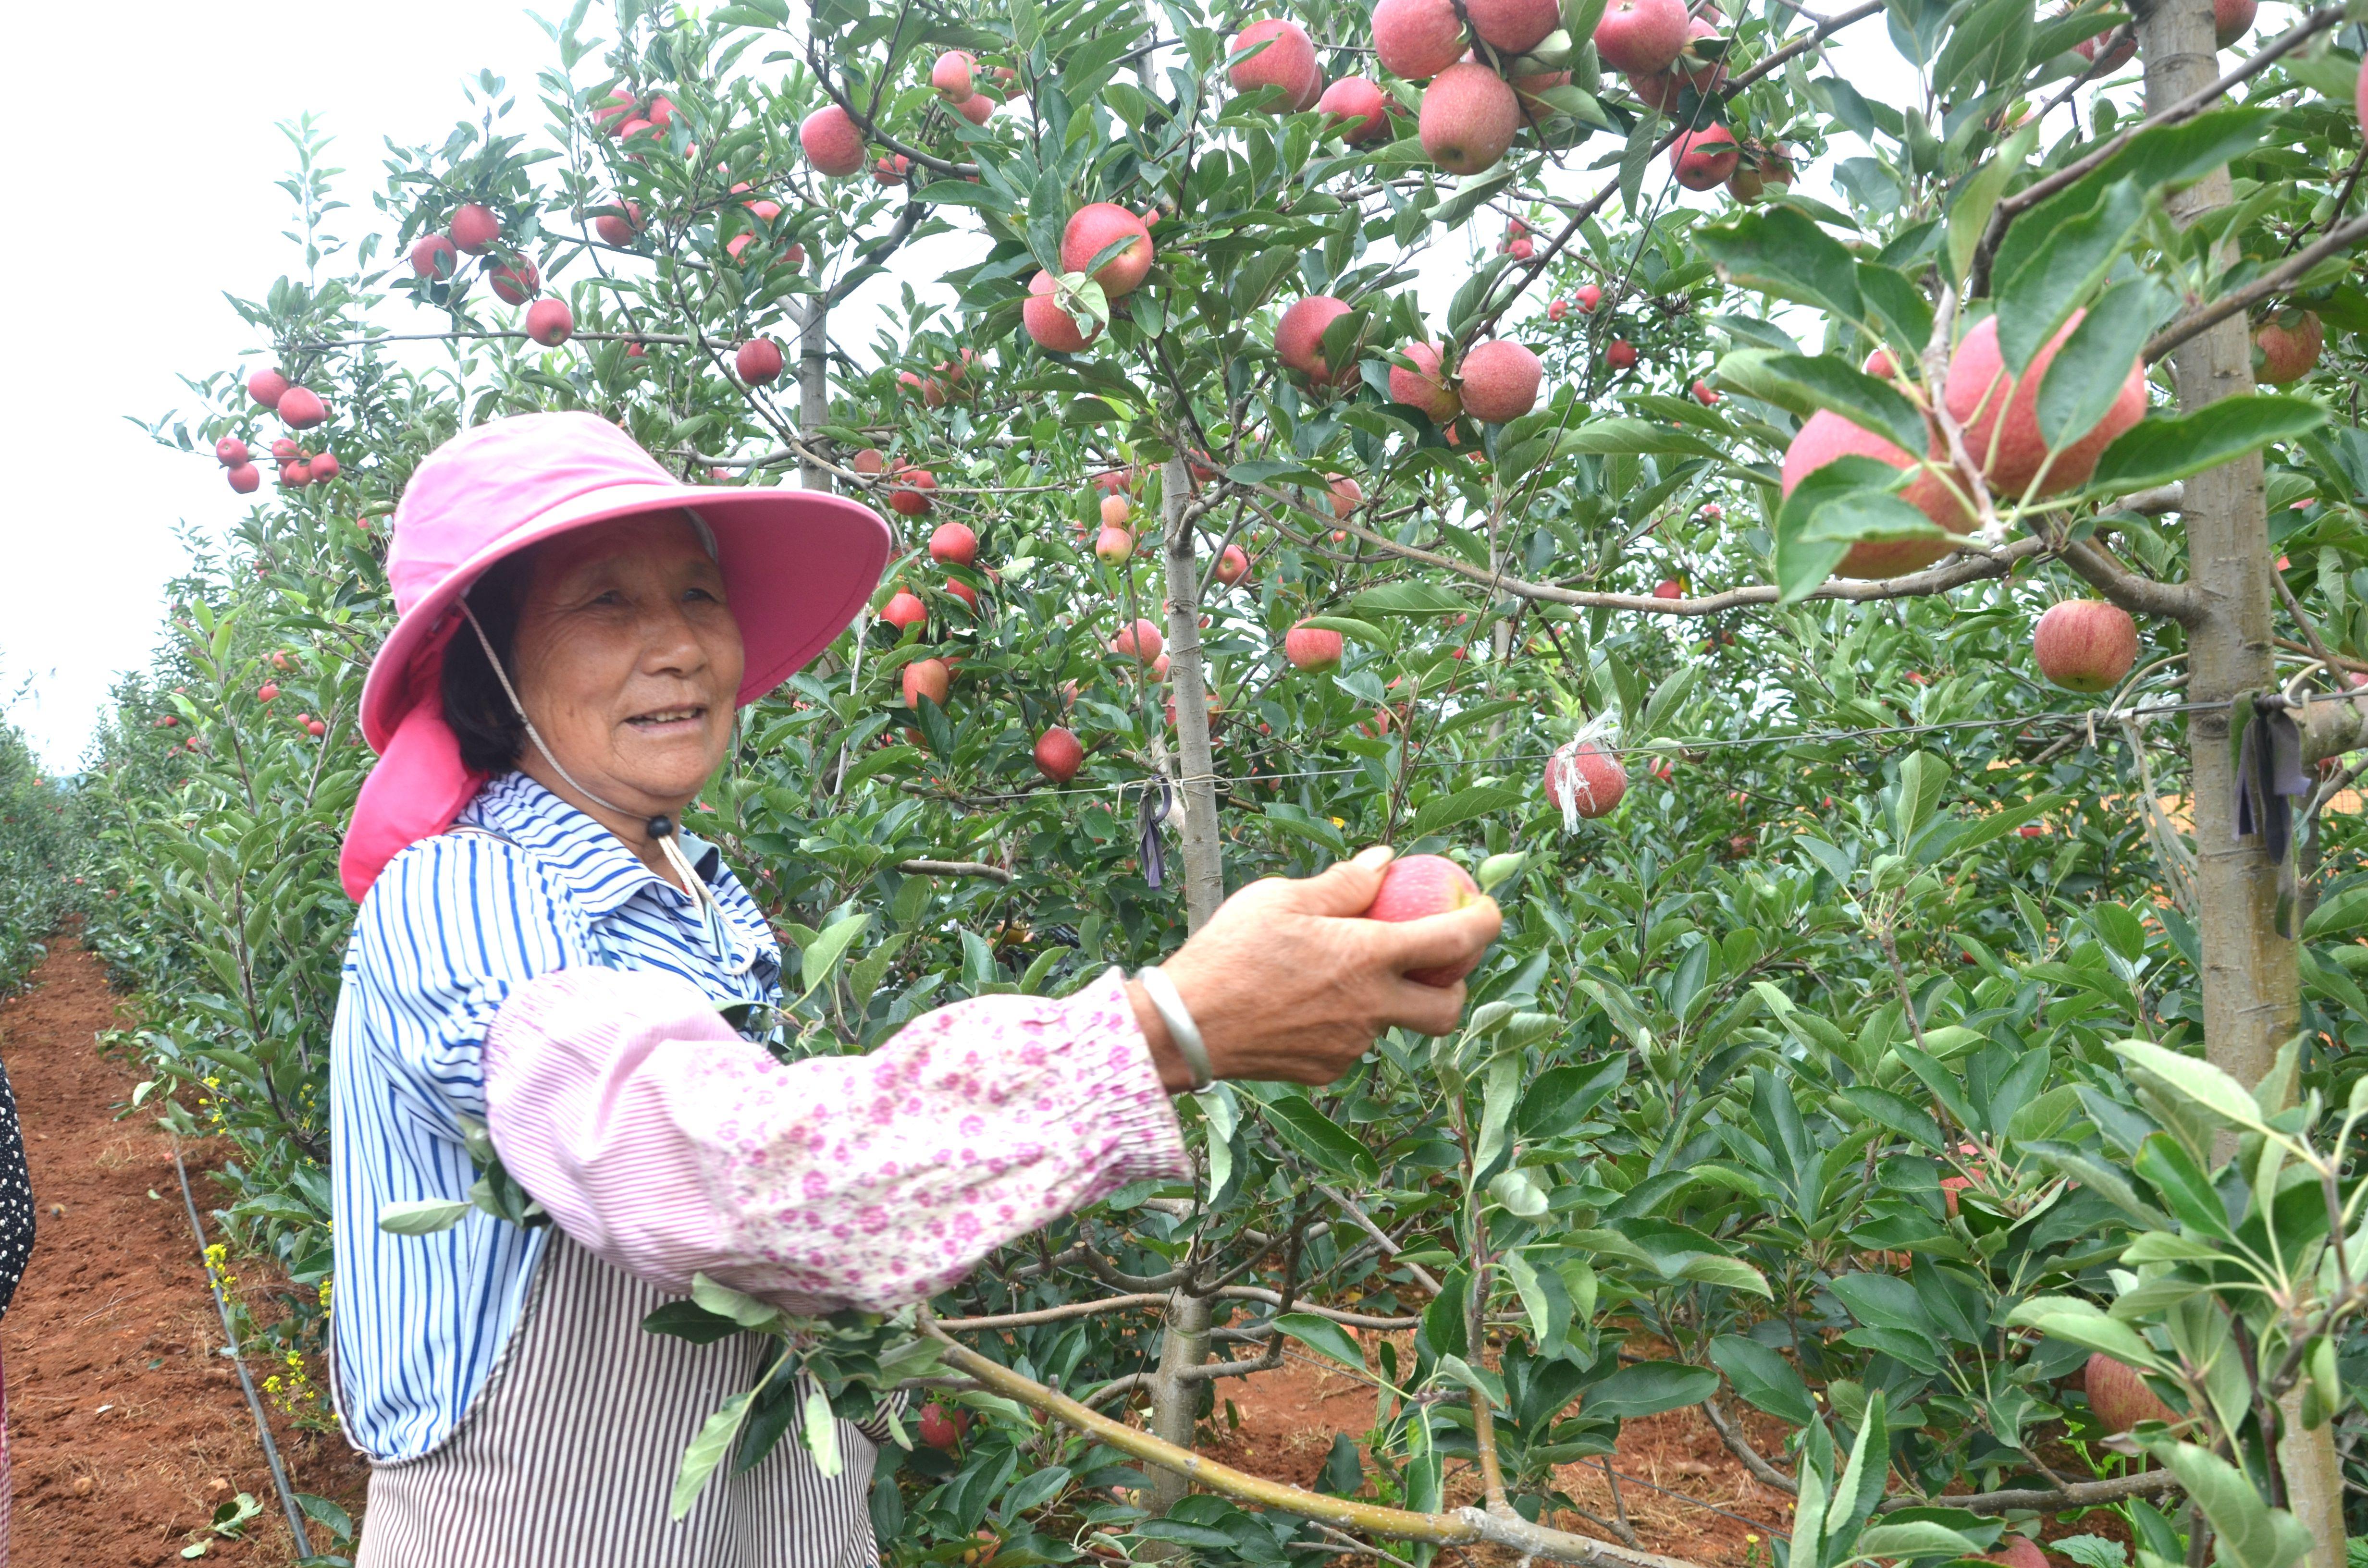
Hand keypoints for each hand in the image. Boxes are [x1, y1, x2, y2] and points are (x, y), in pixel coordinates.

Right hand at [1128, 846, 1501, 1091]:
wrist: (1184, 1026)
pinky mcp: (1327, 1069)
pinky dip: (1347, 1021)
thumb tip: (1385, 862)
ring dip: (1387, 998)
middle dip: (1458, 984)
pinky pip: (1353, 1043)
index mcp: (1369, 956)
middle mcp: (1372, 1007)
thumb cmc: (1229, 952)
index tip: (1484, 908)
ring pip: (1393, 1023)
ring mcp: (1352, 1045)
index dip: (1485, 921)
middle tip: (1438, 960)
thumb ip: (1343, 883)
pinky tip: (1309, 1003)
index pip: (1458, 940)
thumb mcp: (1281, 898)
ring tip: (1345, 972)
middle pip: (1449, 1008)